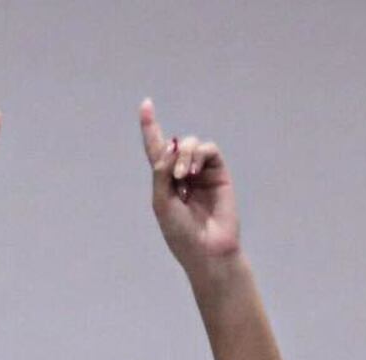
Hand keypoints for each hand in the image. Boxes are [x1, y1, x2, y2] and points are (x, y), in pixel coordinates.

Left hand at [138, 100, 239, 270]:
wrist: (207, 249)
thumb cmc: (181, 233)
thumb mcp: (161, 202)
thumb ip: (161, 172)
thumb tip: (173, 144)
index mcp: (165, 181)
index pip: (156, 148)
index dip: (151, 126)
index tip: (146, 104)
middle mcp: (183, 173)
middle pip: (174, 144)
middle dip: (171, 153)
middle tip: (176, 177)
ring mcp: (202, 172)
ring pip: (191, 144)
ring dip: (184, 154)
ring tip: (184, 177)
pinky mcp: (219, 173)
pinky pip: (208, 150)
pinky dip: (198, 155)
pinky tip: (193, 172)